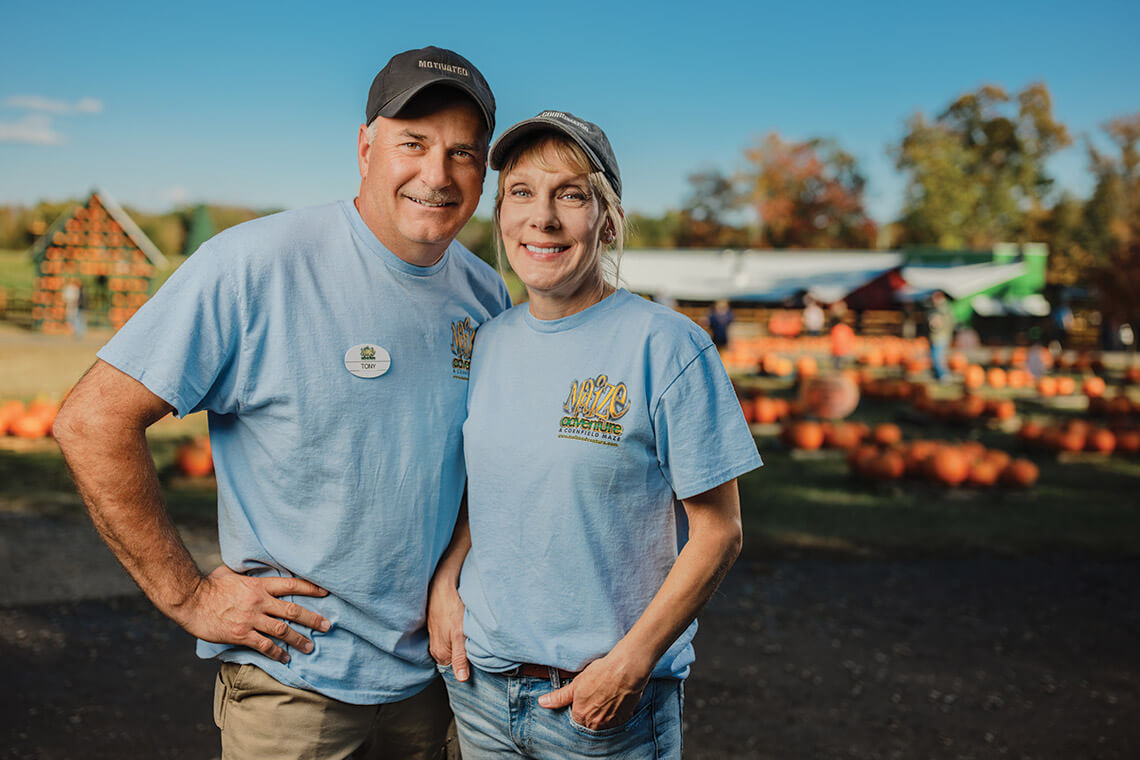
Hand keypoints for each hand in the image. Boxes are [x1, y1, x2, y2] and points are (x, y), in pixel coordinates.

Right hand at [173, 565, 329, 663]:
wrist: (191, 601)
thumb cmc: (209, 586)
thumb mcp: (232, 572)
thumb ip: (247, 573)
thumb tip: (252, 565)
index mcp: (259, 585)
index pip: (291, 585)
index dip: (310, 588)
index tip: (326, 593)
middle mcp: (259, 601)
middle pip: (293, 610)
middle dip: (312, 619)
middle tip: (327, 626)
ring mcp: (251, 619)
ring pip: (282, 631)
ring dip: (299, 640)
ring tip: (310, 647)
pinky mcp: (241, 635)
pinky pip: (264, 646)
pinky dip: (277, 653)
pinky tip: (285, 658)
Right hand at [427, 579, 468, 680]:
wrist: (442, 586)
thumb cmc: (451, 607)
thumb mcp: (459, 635)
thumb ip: (460, 658)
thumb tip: (461, 679)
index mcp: (440, 654)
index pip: (456, 669)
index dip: (468, 667)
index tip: (480, 662)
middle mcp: (436, 648)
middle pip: (454, 660)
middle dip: (466, 657)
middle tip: (478, 648)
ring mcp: (437, 638)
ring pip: (453, 648)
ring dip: (463, 646)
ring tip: (472, 638)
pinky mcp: (439, 629)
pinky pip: (450, 639)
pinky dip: (458, 637)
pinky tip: (464, 629)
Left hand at [538, 653, 649, 729]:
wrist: (626, 670)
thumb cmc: (601, 673)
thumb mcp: (577, 683)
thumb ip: (560, 697)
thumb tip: (542, 702)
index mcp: (581, 715)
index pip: (575, 717)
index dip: (579, 706)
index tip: (584, 696)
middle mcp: (595, 723)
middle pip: (588, 721)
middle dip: (590, 711)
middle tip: (596, 694)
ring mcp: (610, 722)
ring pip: (602, 722)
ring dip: (602, 713)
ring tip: (605, 695)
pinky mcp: (624, 718)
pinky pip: (615, 720)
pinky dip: (614, 712)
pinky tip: (615, 698)